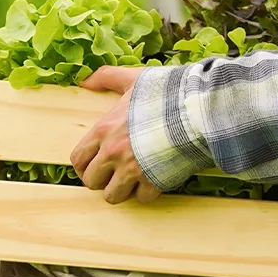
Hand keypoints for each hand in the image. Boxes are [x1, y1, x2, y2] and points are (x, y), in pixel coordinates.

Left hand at [70, 66, 161, 204]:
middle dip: (102, 180)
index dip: (85, 165)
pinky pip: (141, 198)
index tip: (95, 165)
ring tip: (132, 180)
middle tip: (114, 174)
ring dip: (122, 190)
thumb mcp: (134, 79)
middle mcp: (113, 153)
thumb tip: (84, 81)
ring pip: (112, 196)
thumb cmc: (167, 92)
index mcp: (104, 130)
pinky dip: (148, 192)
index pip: (78, 159)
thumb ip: (107, 78)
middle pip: (91, 182)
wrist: (199, 108)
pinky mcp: (153, 182)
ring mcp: (132, 169)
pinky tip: (154, 178)